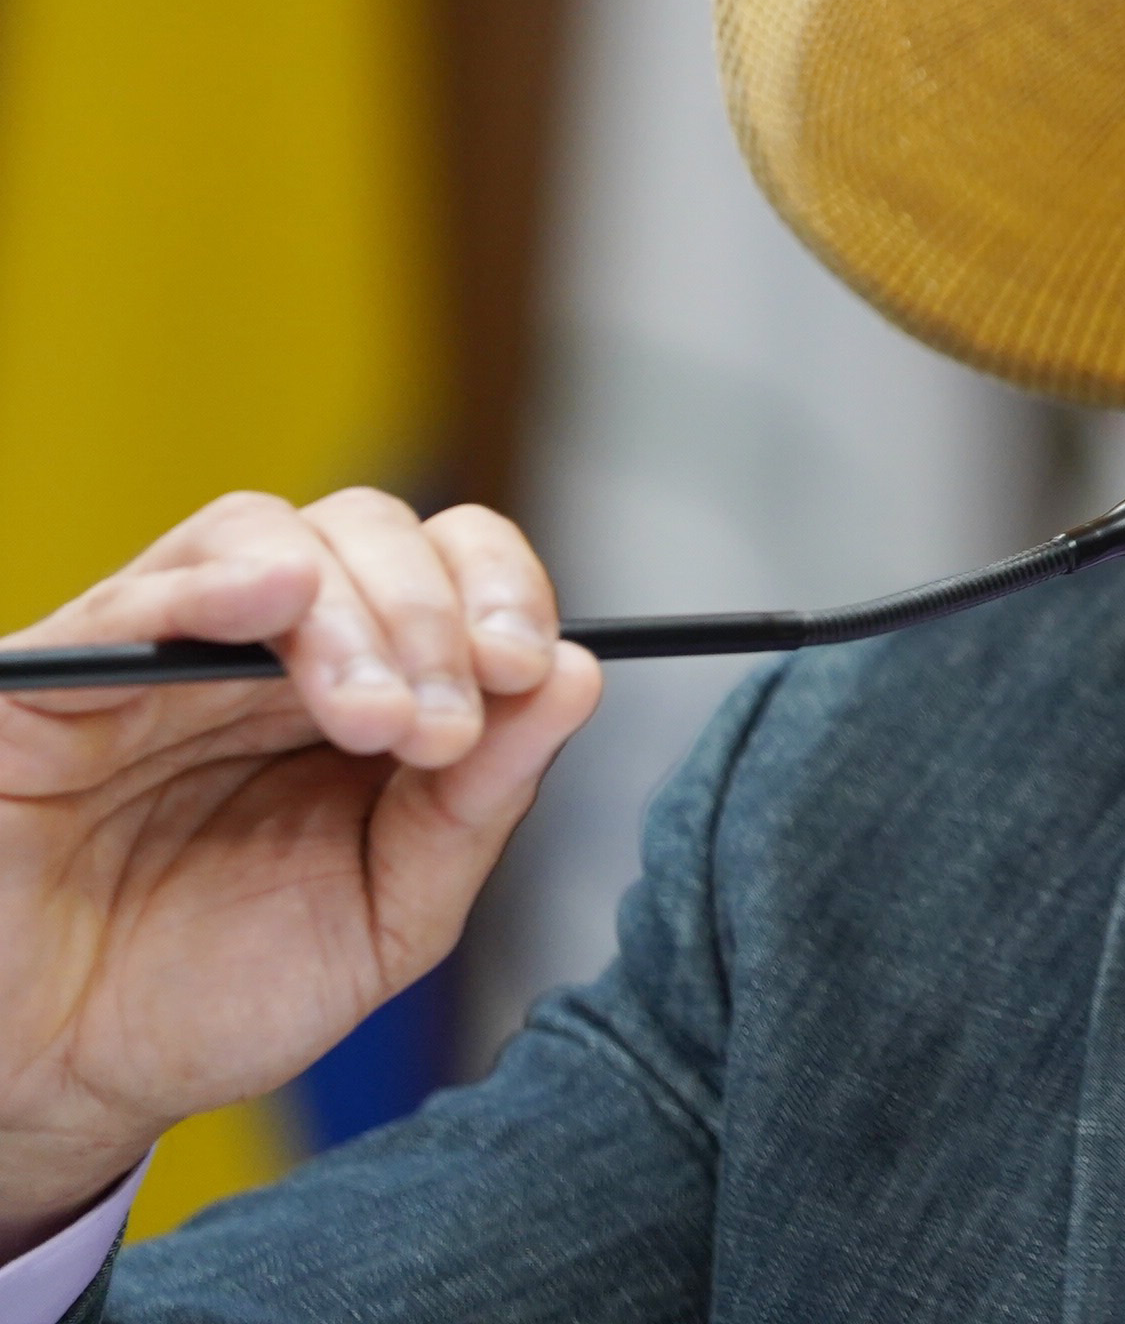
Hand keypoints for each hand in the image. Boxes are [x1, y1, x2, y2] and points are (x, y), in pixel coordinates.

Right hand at [0, 491, 601, 1247]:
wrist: (63, 1087)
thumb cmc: (218, 995)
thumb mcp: (389, 912)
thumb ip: (479, 802)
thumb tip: (576, 675)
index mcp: (357, 685)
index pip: (451, 567)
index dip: (503, 592)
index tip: (526, 670)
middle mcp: (259, 653)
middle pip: (369, 533)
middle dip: (431, 616)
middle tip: (437, 727)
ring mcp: (154, 657)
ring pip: (263, 538)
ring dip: (348, 610)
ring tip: (374, 715)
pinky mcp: (48, 688)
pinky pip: (127, 601)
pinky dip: (209, 583)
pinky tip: (268, 598)